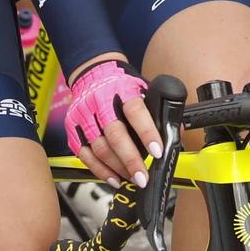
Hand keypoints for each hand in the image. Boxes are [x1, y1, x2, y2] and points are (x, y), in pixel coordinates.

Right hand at [62, 58, 160, 188]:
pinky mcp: (72, 128)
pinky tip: (114, 178)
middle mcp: (100, 101)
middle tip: (143, 177)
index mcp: (122, 89)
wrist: (92, 72)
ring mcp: (84, 115)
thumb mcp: (142, 88)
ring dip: (117, 168)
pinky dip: (100, 170)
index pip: (135, 111)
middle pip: (115, 134)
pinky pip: (85, 155)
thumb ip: (156, 109)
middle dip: (131, 159)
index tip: (157, 151)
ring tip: (133, 178)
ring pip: (100, 148)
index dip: (147, 132)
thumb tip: (177, 132)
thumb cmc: (121, 84)